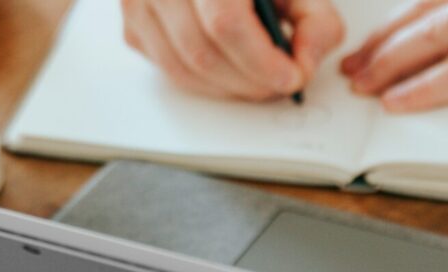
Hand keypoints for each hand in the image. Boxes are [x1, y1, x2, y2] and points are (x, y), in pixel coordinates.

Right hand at [121, 0, 345, 100]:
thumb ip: (315, 22)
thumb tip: (303, 67)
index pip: (224, 22)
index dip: (260, 60)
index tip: (291, 77)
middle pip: (201, 52)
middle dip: (248, 81)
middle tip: (281, 83)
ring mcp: (137, 2)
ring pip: (182, 69)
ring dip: (228, 87)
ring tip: (259, 78)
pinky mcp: (132, 25)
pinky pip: (169, 70)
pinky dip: (205, 80)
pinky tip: (229, 66)